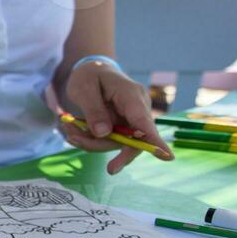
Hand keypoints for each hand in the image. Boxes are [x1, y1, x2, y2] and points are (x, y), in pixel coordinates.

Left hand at [61, 60, 173, 174]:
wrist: (91, 71)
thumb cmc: (89, 76)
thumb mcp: (84, 88)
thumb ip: (94, 110)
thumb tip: (104, 134)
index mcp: (132, 96)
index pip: (144, 121)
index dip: (155, 141)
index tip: (167, 157)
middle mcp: (137, 110)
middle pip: (134, 140)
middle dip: (115, 153)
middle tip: (106, 166)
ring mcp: (130, 120)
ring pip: (117, 143)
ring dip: (91, 143)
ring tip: (69, 130)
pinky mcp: (122, 127)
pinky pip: (109, 140)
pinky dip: (90, 140)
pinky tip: (74, 132)